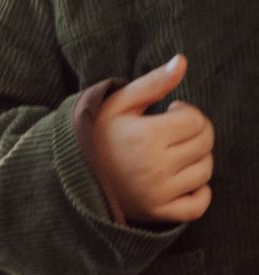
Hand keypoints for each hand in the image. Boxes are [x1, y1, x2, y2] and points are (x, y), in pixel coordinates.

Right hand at [90, 53, 213, 225]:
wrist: (70, 177)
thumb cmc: (97, 136)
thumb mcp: (118, 103)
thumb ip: (153, 82)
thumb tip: (183, 61)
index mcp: (145, 139)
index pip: (195, 120)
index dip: (186, 111)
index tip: (170, 112)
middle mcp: (153, 169)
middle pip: (204, 144)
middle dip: (196, 132)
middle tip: (174, 132)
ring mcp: (156, 195)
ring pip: (204, 171)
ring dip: (197, 158)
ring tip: (175, 153)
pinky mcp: (156, 214)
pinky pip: (197, 206)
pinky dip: (200, 193)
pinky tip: (185, 180)